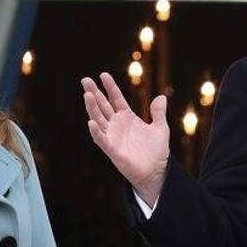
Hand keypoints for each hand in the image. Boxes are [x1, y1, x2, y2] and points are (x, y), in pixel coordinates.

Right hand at [81, 72, 170, 205]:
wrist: (156, 172)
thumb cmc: (156, 152)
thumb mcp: (160, 129)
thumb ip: (158, 114)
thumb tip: (161, 97)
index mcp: (128, 118)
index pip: (116, 99)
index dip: (110, 87)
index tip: (103, 75)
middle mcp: (117, 125)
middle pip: (103, 106)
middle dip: (94, 93)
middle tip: (85, 80)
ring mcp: (113, 136)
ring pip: (99, 119)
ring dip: (92, 108)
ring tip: (87, 94)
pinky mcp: (112, 150)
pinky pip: (101, 139)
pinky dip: (96, 131)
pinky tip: (91, 122)